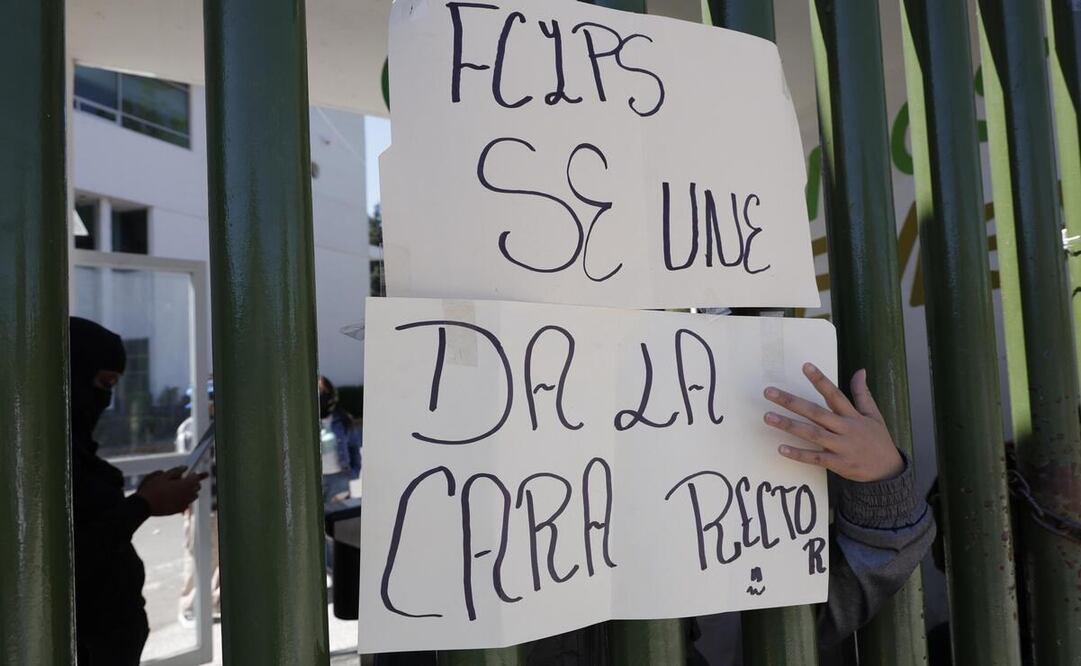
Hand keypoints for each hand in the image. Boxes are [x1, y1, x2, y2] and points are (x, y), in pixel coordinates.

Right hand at [137, 467, 207, 515]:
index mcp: (186, 484)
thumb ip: (176, 471)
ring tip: (178, 489)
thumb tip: (184, 468)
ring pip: (193, 496)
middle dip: (192, 483)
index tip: (189, 473)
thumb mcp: (163, 476)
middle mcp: (188, 495)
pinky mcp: (179, 510)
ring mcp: (184, 503)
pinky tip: (173, 498)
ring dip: (189, 492)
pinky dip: (183, 500)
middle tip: (182, 480)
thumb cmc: (153, 489)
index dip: (193, 475)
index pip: (196, 478)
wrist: (144, 505)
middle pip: (197, 487)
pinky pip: (186, 504)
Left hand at [763, 363, 903, 482]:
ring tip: (768, 417)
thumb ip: (863, 393)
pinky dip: (798, 454)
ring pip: (811, 434)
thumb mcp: (874, 415)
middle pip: (815, 412)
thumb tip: (860, 371)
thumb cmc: (877, 440)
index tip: (805, 366)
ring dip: (788, 425)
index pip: (834, 394)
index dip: (820, 380)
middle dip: (791, 401)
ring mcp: (840, 447)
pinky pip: (815, 458)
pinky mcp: (837, 463)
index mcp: (852, 415)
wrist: (888, 471)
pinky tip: (781, 448)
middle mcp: (844, 429)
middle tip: (769, 392)